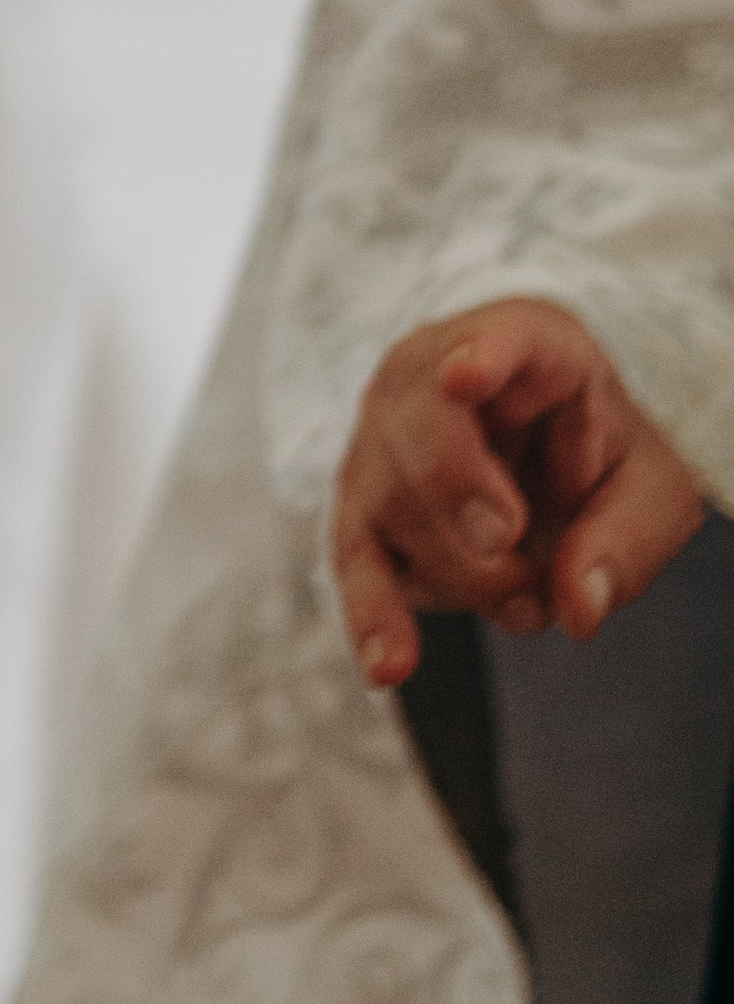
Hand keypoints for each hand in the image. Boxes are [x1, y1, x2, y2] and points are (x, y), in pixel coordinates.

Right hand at [331, 298, 706, 691]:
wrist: (545, 457)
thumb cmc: (599, 455)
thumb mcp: (650, 489)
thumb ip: (626, 539)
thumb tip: (577, 605)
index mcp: (526, 343)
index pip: (503, 337)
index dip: (484, 355)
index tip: (467, 378)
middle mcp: (431, 375)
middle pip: (421, 430)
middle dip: (460, 497)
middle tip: (511, 544)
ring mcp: (383, 436)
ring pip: (388, 500)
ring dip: (460, 571)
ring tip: (527, 604)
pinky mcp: (363, 505)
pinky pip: (353, 558)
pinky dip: (373, 613)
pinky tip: (390, 665)